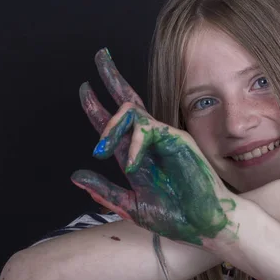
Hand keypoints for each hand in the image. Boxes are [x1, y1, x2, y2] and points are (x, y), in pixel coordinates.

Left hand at [71, 49, 237, 247]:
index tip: (84, 88)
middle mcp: (149, 142)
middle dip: (111, 78)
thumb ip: (104, 191)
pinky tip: (131, 162)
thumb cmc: (175, 217)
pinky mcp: (176, 139)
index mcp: (136, 156)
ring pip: (131, 112)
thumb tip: (75, 176)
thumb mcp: (131, 206)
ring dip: (110, 123)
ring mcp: (163, 138)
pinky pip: (147, 128)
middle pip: (127, 102)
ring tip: (101, 147)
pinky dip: (135, 142)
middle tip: (100, 54)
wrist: (204, 225)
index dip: (97, 106)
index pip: (115, 124)